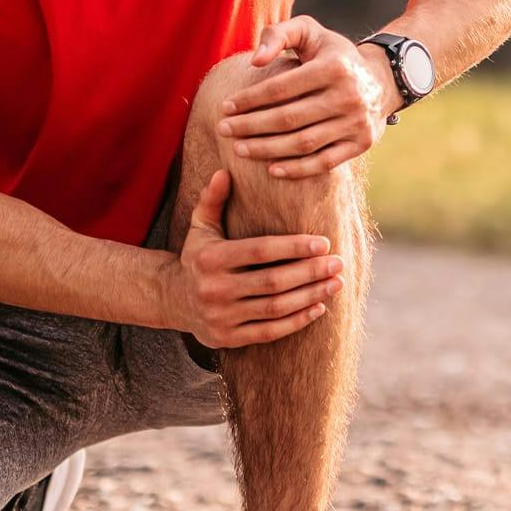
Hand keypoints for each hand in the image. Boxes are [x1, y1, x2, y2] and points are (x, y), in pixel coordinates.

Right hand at [163, 169, 345, 347]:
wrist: (171, 299)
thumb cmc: (197, 257)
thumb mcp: (200, 226)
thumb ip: (213, 200)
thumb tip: (225, 172)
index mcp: (210, 258)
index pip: (260, 251)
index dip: (294, 247)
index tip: (324, 242)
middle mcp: (214, 289)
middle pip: (272, 282)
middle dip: (310, 272)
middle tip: (338, 263)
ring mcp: (221, 317)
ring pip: (275, 308)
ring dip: (310, 296)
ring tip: (336, 283)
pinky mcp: (228, 338)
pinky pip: (269, 331)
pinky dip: (297, 321)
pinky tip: (319, 307)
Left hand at [216, 14, 394, 177]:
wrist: (382, 79)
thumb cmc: (332, 54)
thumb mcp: (309, 32)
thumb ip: (278, 35)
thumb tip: (255, 62)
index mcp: (333, 67)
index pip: (281, 88)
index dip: (249, 99)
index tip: (224, 107)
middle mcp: (349, 95)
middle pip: (288, 119)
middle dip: (250, 126)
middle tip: (223, 130)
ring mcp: (357, 122)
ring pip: (303, 143)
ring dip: (266, 149)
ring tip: (239, 149)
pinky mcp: (362, 143)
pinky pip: (325, 162)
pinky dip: (297, 169)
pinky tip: (271, 169)